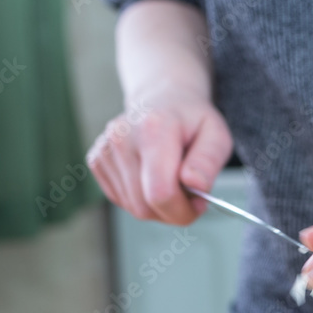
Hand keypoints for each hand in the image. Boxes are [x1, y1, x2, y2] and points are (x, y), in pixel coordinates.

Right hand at [87, 90, 232, 225]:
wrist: (162, 100)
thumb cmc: (192, 121)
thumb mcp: (216, 135)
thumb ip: (209, 161)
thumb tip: (195, 184)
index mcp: (154, 128)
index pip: (160, 193)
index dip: (182, 210)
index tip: (199, 202)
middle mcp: (122, 138)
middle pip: (144, 206)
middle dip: (173, 212)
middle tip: (190, 196)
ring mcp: (105, 150)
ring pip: (133, 208)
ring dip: (159, 207)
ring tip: (173, 182)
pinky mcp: (97, 161)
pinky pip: (122, 200)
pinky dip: (143, 200)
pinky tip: (153, 179)